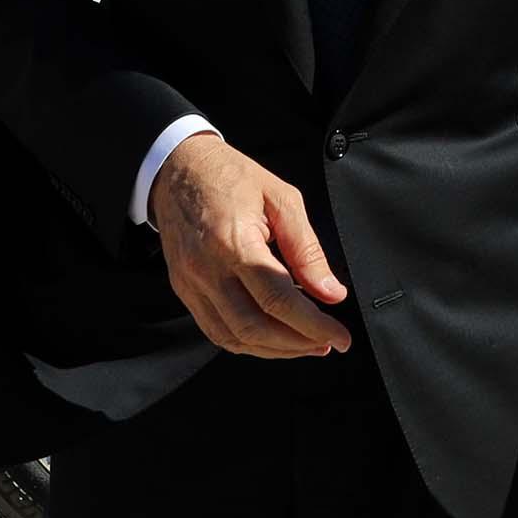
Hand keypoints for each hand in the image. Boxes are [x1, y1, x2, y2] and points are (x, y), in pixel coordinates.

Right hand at [148, 133, 348, 357]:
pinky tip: (272, 337)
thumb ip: (307, 250)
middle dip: (297, 344)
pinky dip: (247, 342)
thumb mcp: (281, 199)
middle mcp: (207, 269)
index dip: (314, 325)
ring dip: (274, 349)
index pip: (278, 299)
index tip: (340, 337)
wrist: (178, 168)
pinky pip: (215, 330)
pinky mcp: (184, 290)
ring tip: (305, 343)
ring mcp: (191, 283)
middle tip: (327, 342)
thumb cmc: (230, 176)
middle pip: (254, 327)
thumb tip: (331, 292)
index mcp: (234, 242)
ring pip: (233, 337)